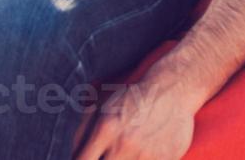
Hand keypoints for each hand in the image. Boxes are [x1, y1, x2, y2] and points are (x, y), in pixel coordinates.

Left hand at [75, 81, 196, 159]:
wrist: (170, 91)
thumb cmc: (131, 97)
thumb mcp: (99, 105)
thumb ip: (82, 132)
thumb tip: (74, 154)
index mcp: (105, 129)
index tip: (86, 158)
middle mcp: (125, 145)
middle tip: (106, 154)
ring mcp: (146, 156)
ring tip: (123, 151)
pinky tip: (138, 154)